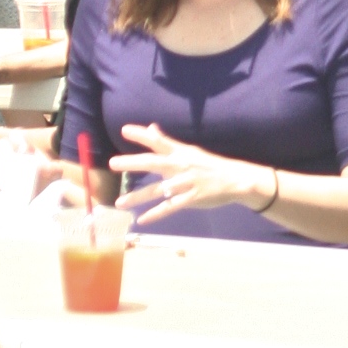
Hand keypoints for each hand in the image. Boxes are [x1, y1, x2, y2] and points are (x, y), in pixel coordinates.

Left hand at [109, 121, 273, 223]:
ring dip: (137, 196)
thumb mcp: (189, 151)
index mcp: (180, 152)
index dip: (142, 135)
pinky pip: (170, 207)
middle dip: (133, 163)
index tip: (124, 130)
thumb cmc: (208, 165)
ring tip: (120, 203)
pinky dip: (156, 214)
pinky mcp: (191, 199)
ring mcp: (185, 183)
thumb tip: (151, 128)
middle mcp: (181, 165)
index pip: (158, 141)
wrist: (235, 179)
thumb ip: (167, 142)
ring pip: (157, 190)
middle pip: (153, 162)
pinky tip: (142, 220)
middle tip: (113, 163)